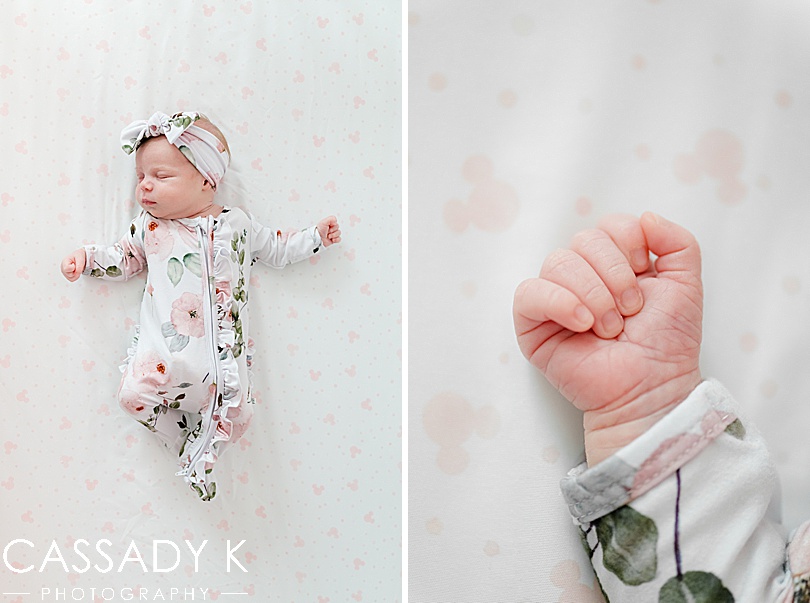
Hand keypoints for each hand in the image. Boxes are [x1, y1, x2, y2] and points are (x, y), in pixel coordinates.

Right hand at [61, 249, 86, 281]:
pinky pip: (72, 280)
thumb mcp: (80, 257)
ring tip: (77, 269)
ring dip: (76, 275)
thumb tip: (77, 272)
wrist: (80, 257)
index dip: (73, 268)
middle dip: (76, 272)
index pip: (67, 268)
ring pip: (71, 279)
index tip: (75, 264)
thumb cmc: (79, 256)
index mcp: (64, 261)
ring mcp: (64, 272)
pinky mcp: (67, 276)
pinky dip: (76, 277)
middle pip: (69, 275)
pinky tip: (76, 271)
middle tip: (77, 266)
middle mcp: (63, 267)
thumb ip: (79, 265)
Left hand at [317, 215, 340, 246]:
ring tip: (329, 236)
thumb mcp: (324, 222)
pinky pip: (339, 239)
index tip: (329, 226)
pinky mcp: (334, 239)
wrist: (317, 238)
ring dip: (334, 235)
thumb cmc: (319, 230)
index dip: (333, 225)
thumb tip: (336, 221)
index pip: (336, 223)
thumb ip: (330, 219)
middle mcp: (332, 228)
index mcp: (330, 224)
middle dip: (333, 230)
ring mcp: (333, 234)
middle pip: (338, 228)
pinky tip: (332, 239)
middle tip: (328, 232)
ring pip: (339, 233)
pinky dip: (336, 239)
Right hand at [513, 213, 702, 465]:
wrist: (651, 386)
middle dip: (614, 274)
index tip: (644, 275)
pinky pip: (530, 292)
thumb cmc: (667, 342)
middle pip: (583, 239)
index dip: (628, 243)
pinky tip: (582, 324)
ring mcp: (554, 297)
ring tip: (609, 327)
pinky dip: (559, 302)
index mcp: (614, 262)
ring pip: (558, 261)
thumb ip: (678, 242)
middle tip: (630, 311)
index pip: (608, 224)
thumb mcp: (686, 284)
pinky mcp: (531, 322)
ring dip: (592, 294)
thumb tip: (644, 217)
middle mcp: (582, 275)